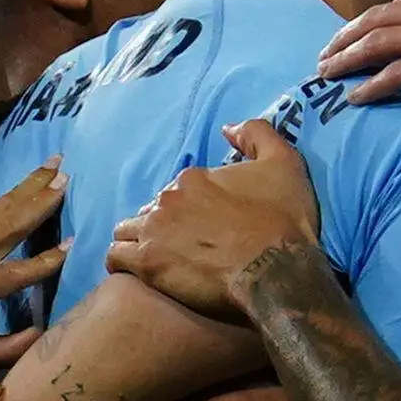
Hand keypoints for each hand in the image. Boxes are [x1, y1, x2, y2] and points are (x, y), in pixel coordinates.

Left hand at [108, 121, 319, 320]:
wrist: (278, 270)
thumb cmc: (284, 221)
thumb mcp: (285, 163)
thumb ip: (257, 134)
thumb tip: (228, 128)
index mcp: (193, 178)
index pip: (177, 190)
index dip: (189, 209)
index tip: (205, 229)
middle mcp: (167, 199)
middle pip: (151, 210)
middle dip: (163, 226)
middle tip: (184, 249)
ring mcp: (153, 231)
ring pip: (126, 231)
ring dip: (137, 242)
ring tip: (157, 260)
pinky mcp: (147, 264)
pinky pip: (115, 257)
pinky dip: (123, 262)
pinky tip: (138, 271)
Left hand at [314, 0, 400, 107]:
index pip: (396, 5)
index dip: (368, 23)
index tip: (351, 38)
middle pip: (376, 20)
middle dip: (345, 39)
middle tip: (324, 57)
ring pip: (377, 44)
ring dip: (346, 60)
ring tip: (326, 76)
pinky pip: (394, 75)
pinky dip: (370, 86)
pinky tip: (355, 97)